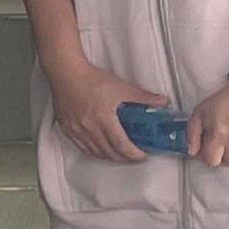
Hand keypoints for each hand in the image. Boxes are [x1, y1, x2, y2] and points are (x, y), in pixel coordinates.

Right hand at [46, 56, 170, 164]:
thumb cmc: (91, 78)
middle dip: (125, 157)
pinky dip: (93, 151)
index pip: (122, 146)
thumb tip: (163, 101)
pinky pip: (81, 147)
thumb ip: (143, 97)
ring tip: (119, 153)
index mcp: (104, 120)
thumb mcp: (121, 87)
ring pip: (96, 152)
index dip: (134, 154)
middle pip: (110, 153)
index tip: (142, 155)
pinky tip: (99, 149)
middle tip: (134, 155)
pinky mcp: (66, 128)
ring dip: (109, 156)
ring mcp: (76, 130)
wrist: (65, 71)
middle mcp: (89, 128)